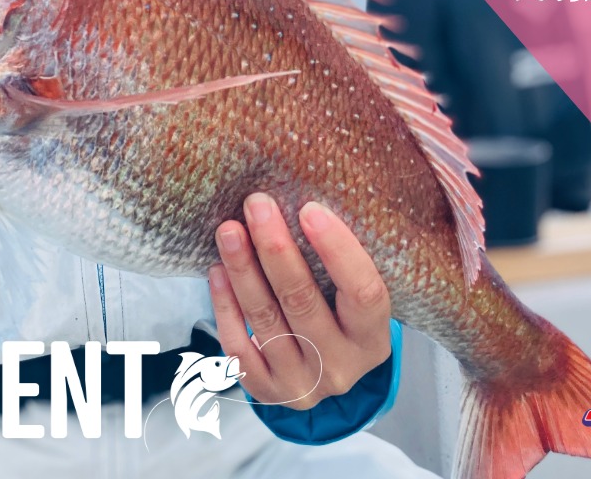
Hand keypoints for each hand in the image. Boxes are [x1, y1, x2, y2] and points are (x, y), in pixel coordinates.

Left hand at [209, 193, 392, 410]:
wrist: (323, 373)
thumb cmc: (340, 317)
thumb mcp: (355, 299)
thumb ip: (340, 263)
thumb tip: (303, 200)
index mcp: (373, 339)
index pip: (363, 292)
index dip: (338, 250)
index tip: (310, 208)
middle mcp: (340, 367)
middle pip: (303, 302)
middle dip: (275, 248)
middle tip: (257, 205)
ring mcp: (301, 384)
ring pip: (265, 319)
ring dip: (243, 269)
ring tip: (229, 230)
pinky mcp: (265, 390)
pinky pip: (237, 345)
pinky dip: (225, 305)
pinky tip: (217, 271)